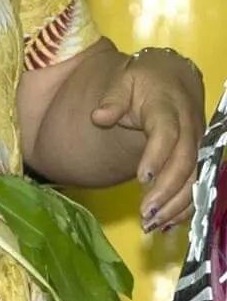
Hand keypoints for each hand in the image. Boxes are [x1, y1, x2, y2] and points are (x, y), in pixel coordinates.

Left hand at [91, 49, 204, 229]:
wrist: (174, 76)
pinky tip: (168, 222)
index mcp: (167, 107)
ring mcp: (198, 144)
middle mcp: (189, 128)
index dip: (157, 156)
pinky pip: (198, 184)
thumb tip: (98, 117)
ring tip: (153, 224)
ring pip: (196, 178)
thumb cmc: (143, 80)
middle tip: (145, 213)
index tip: (141, 178)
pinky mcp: (200, 157)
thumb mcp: (124, 80)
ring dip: (177, 204)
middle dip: (167, 190)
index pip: (167, 133)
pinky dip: (186, 205)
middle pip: (185, 162)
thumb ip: (112, 98)